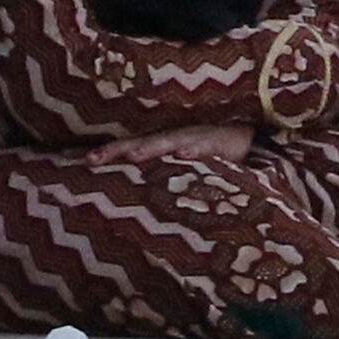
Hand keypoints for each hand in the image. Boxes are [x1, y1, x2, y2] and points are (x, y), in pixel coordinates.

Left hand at [94, 124, 255, 165]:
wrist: (254, 143)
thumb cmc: (213, 159)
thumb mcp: (183, 170)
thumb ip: (161, 178)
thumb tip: (130, 199)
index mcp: (165, 146)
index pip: (131, 149)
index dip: (109, 154)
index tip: (84, 162)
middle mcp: (177, 139)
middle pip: (142, 143)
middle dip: (119, 151)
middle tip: (94, 159)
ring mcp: (199, 139)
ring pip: (170, 142)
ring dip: (152, 148)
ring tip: (133, 156)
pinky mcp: (222, 143)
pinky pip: (208, 146)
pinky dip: (196, 149)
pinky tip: (185, 155)